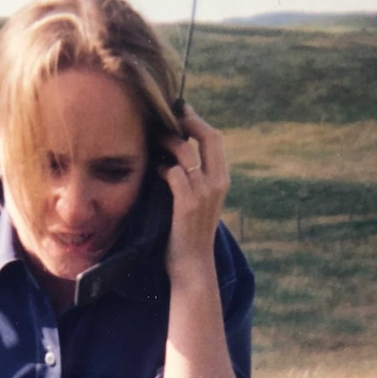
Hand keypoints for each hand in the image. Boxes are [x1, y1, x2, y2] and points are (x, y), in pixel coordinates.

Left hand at [159, 104, 230, 282]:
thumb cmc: (190, 235)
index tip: (182, 111)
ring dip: (168, 141)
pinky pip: (173, 173)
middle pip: (208, 137)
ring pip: (187, 152)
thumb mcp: (200, 203)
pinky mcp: (188, 204)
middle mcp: (217, 183)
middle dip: (188, 121)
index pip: (215, 139)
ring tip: (155, 140)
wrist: (193, 266)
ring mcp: (204, 193)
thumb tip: (178, 155)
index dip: (198, 122)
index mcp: (222, 181)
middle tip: (169, 115)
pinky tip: (154, 169)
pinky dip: (161, 167)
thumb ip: (196, 180)